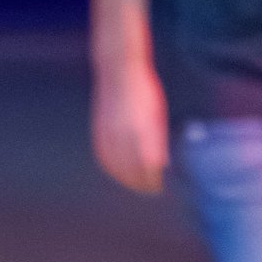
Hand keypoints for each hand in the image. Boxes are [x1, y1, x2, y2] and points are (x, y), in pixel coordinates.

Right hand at [93, 60, 169, 194]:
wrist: (119, 71)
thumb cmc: (145, 90)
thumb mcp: (157, 114)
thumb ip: (158, 140)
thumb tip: (162, 164)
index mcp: (142, 131)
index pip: (148, 167)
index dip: (154, 180)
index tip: (160, 186)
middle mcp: (124, 135)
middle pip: (132, 171)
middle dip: (142, 184)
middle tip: (151, 189)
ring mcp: (108, 134)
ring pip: (116, 167)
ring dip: (126, 179)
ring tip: (135, 184)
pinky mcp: (99, 131)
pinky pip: (103, 157)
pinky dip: (111, 168)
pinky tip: (118, 172)